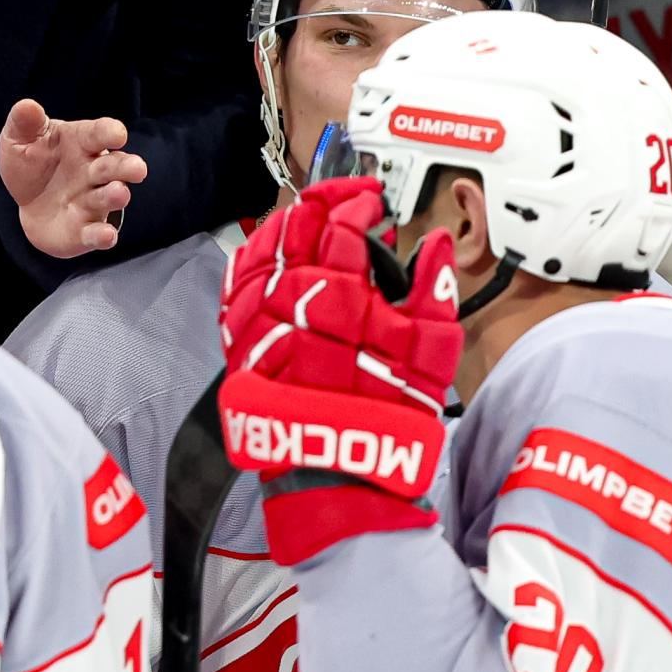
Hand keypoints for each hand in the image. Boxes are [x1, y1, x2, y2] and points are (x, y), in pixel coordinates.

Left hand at [0, 98, 146, 257]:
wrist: (28, 205)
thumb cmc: (30, 165)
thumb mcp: (17, 140)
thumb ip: (23, 123)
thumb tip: (26, 105)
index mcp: (81, 142)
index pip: (99, 133)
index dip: (109, 133)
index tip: (117, 134)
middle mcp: (93, 171)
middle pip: (115, 166)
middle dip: (126, 167)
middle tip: (138, 168)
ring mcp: (92, 201)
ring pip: (110, 198)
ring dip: (116, 196)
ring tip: (120, 193)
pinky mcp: (86, 230)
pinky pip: (97, 233)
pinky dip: (103, 236)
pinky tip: (106, 236)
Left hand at [216, 176, 463, 563]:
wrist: (338, 472)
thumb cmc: (391, 416)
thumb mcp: (433, 353)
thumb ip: (435, 288)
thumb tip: (435, 243)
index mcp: (345, 294)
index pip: (345, 224)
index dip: (359, 202)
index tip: (374, 202)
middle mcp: (293, 297)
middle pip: (299, 224)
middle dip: (323, 201)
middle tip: (344, 198)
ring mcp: (260, 316)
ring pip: (262, 246)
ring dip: (286, 223)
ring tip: (308, 216)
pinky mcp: (239, 339)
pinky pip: (236, 282)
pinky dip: (253, 256)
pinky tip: (267, 249)